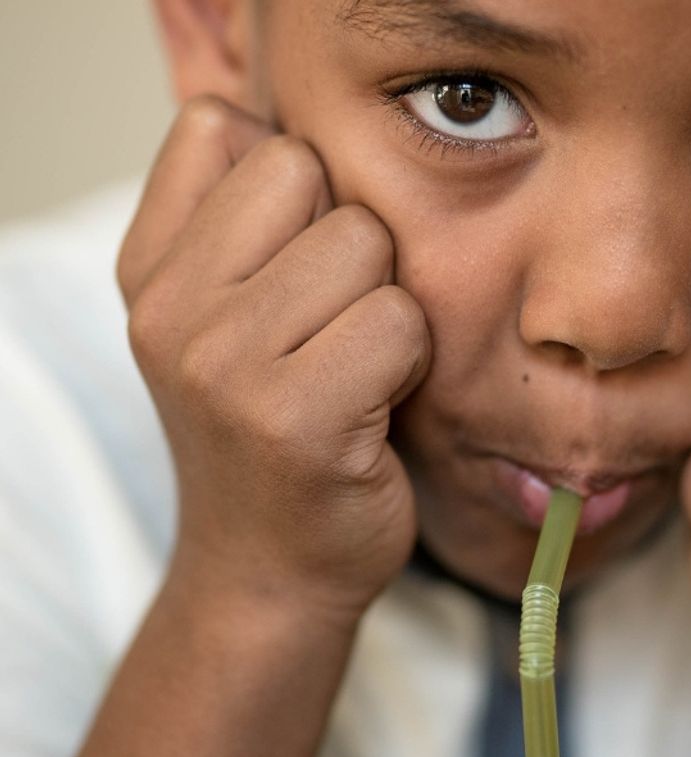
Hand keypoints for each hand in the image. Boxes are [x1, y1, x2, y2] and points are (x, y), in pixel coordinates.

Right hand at [118, 96, 430, 620]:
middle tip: (332, 328)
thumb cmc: (273, 434)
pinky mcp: (296, 416)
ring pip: (366, 242)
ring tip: (354, 368)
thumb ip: (244, 221)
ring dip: (386, 304)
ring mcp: (223, 364)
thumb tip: (292, 122)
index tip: (291, 268)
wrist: (270, 571)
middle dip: (349, 243)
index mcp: (148, 271)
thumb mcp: (224, 319)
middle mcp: (169, 310)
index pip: (223, 127)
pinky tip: (376, 407)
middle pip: (309, 172)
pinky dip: (411, 361)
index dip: (292, 185)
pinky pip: (399, 320)